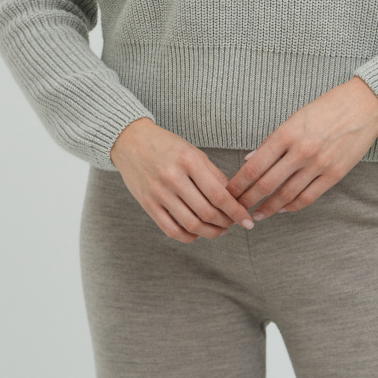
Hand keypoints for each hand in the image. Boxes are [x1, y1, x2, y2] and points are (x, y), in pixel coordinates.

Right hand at [110, 118, 256, 242]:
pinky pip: (171, 230)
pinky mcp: (148, 205)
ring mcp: (159, 193)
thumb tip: (233, 198)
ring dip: (211, 232)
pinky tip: (198, 233)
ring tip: (220, 230)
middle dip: (226, 222)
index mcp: (189, 160)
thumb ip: (213, 175)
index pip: (219, 194)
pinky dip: (189, 236)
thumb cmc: (166, 145)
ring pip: (191, 225)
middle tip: (234, 223)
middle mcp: (173, 177)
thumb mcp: (193, 152)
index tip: (247, 220)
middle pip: (207, 212)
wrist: (130, 141)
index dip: (236, 211)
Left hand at [223, 77, 377, 220]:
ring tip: (257, 214)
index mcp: (287, 133)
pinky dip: (292, 206)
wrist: (364, 105)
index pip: (254, 166)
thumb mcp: (295, 117)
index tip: (228, 193)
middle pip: (266, 184)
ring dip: (268, 208)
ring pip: (286, 195)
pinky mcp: (335, 175)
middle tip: (236, 208)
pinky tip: (282, 209)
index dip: (238, 184)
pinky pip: (308, 197)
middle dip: (247, 200)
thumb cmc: (327, 107)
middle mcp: (301, 151)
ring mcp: (319, 165)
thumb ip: (273, 141)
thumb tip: (249, 160)